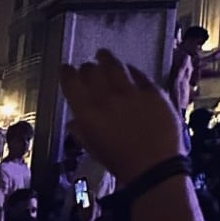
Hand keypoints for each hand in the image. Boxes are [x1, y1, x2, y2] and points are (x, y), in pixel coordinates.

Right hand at [59, 49, 183, 179]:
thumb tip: (73, 120)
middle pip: (93, 72)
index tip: (66, 68)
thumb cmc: (120, 162)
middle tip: (87, 66)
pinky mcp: (153, 90)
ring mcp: (131, 92)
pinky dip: (130, 69)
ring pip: (115, 66)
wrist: (154, 165)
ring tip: (103, 54)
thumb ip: (82, 131)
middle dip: (87, 67)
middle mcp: (107, 98)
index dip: (67, 74)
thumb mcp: (94, 148)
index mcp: (88, 114)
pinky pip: (138, 73)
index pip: (72, 84)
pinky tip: (128, 68)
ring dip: (107, 59)